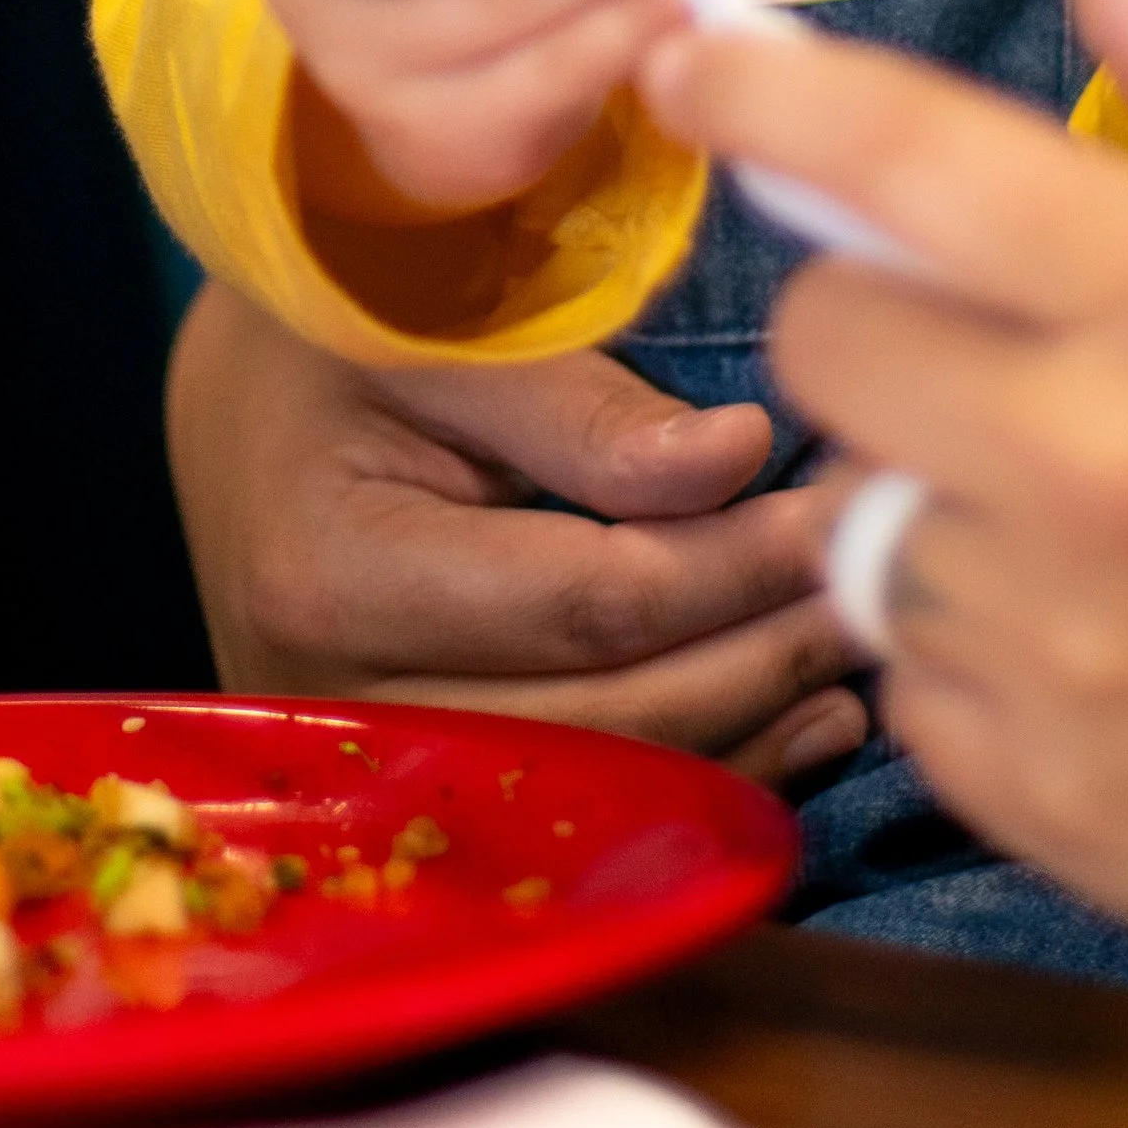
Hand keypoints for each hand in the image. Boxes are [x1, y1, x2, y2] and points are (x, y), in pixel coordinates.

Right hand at [164, 280, 870, 785]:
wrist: (244, 400)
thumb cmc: (345, 325)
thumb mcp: (444, 326)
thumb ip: (580, 406)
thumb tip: (737, 460)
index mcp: (339, 568)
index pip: (590, 602)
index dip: (739, 565)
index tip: (846, 506)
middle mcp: (343, 700)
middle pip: (608, 716)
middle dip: (766, 651)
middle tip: (884, 577)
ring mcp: (372, 764)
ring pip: (606, 781)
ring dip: (753, 723)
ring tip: (862, 647)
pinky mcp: (414, 786)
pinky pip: (583, 802)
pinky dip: (708, 766)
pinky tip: (806, 718)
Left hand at [639, 0, 1127, 986]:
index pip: (904, 160)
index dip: (768, 95)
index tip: (694, 68)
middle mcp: (1094, 471)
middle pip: (825, 346)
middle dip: (883, 318)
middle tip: (1006, 342)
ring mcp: (1056, 654)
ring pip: (858, 523)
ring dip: (935, 497)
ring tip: (1097, 514)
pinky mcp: (1042, 802)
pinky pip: (909, 681)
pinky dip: (976, 650)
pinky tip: (1115, 640)